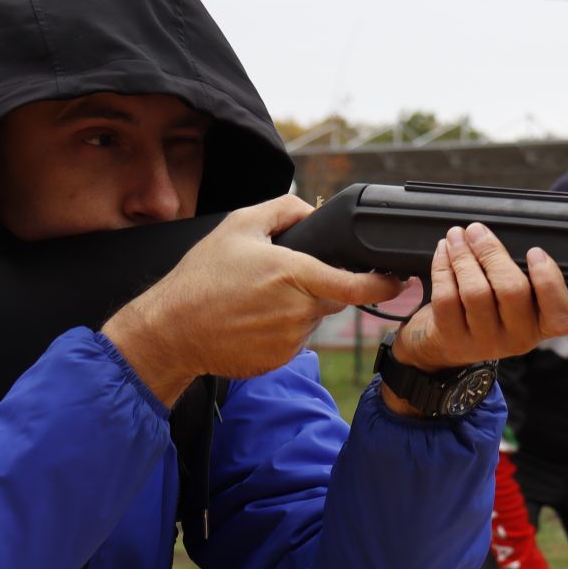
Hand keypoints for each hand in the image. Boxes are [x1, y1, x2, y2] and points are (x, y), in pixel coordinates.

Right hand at [103, 195, 402, 404]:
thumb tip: (311, 208)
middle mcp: (299, 311)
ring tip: (255, 301)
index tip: (396, 279)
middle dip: (317, 287)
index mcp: (295, 275)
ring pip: (312, 319)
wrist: (171, 331)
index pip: (355, 285)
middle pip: (332, 298)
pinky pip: (295, 339)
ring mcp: (291, 339)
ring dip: (297, 308)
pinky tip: (252, 321)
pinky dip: (282, 328)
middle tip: (276, 280)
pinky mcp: (280, 359)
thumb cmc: (201, 278)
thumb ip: (283, 210)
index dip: (382, 284)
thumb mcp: (238, 226)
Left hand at [390, 223, 567, 373]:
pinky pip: (447, 298)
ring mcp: (484, 343)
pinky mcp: (453, 340)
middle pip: (511, 291)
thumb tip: (496, 236)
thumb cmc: (488, 310)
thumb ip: (519, 272)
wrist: (447, 344)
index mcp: (542, 326)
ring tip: (456, 236)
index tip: (534, 251)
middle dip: (491, 253)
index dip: (550, 281)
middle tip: (477, 231)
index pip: (560, 314)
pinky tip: (443, 252)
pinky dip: (443, 268)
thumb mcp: (515, 299)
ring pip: (476, 293)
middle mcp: (518, 339)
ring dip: (463, 256)